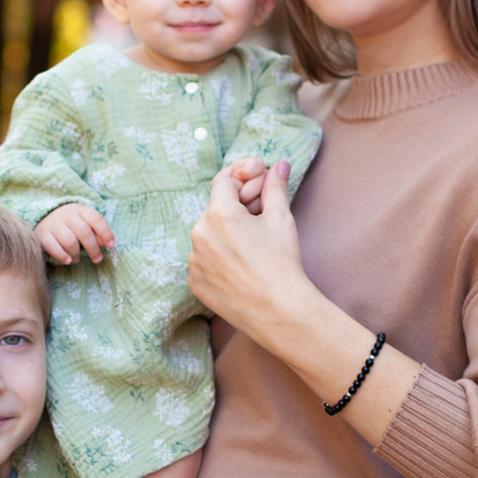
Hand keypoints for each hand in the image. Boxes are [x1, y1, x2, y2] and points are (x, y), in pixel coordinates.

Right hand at [36, 203, 113, 263]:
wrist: (42, 217)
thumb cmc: (70, 224)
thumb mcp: (84, 223)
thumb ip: (96, 232)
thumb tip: (106, 243)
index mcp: (80, 210)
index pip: (96, 219)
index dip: (106, 233)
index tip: (112, 245)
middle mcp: (66, 215)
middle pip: (84, 232)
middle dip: (93, 248)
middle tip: (97, 259)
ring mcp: (53, 224)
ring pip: (70, 241)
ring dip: (76, 253)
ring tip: (76, 259)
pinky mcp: (42, 234)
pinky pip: (53, 247)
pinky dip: (62, 255)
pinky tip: (68, 260)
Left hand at [188, 162, 309, 334]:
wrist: (280, 312)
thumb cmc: (283, 264)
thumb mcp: (281, 219)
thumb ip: (275, 187)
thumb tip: (278, 165)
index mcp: (219, 214)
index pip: (224, 181)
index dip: (242, 175)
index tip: (258, 178)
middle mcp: (199, 235)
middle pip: (216, 206)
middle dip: (238, 204)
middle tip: (263, 211)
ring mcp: (194, 260)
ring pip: (209, 233)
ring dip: (227, 230)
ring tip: (254, 243)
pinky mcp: (195, 282)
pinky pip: (204, 258)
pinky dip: (219, 254)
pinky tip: (243, 263)